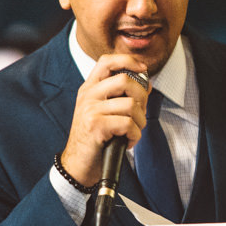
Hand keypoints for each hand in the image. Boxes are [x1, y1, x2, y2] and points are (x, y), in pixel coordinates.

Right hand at [60, 54, 148, 187]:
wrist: (78, 164)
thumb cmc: (96, 138)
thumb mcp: (104, 112)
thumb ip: (120, 96)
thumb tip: (146, 84)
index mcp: (90, 88)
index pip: (107, 61)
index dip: (128, 60)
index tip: (143, 69)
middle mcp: (88, 95)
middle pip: (125, 80)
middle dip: (142, 98)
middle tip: (140, 114)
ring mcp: (90, 110)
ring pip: (130, 105)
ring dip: (140, 122)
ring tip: (132, 132)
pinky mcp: (95, 126)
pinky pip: (128, 124)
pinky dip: (135, 135)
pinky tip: (127, 142)